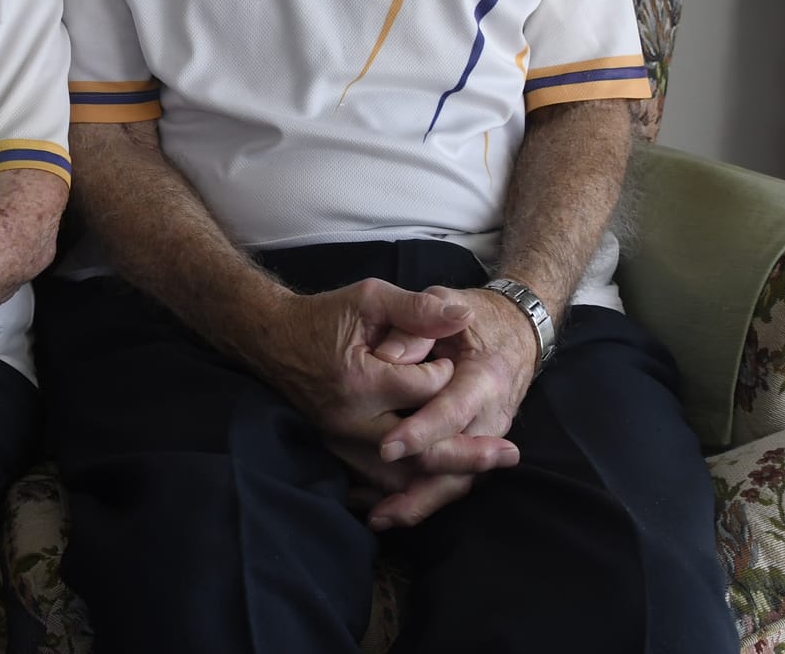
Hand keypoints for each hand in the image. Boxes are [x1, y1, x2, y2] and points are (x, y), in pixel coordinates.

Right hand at [253, 281, 518, 526]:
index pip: (425, 390)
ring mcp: (342, 441)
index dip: (446, 373)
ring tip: (486, 471)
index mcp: (360, 380)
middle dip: (469, 454)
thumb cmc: (325, 316)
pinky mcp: (338, 451)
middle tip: (510, 453)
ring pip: (403, 476)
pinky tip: (444, 482)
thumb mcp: (370, 298)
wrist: (273, 339)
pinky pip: (380, 481)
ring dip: (445, 477)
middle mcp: (351, 420)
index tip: (449, 357)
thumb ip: (417, 308)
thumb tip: (464, 315)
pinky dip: (413, 486)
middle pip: (421, 451)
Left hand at [359, 285, 539, 528]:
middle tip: (380, 506)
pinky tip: (386, 507)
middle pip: (460, 464)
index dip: (422, 432)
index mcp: (485, 377)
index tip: (387, 446)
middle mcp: (493, 414)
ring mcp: (488, 435)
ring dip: (420, 503)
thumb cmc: (473, 316)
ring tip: (378, 518)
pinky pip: (454, 480)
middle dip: (421, 489)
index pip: (453, 411)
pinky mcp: (478, 447)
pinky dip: (423, 497)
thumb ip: (416, 325)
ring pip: (459, 481)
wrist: (516, 330)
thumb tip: (387, 358)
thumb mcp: (444, 301)